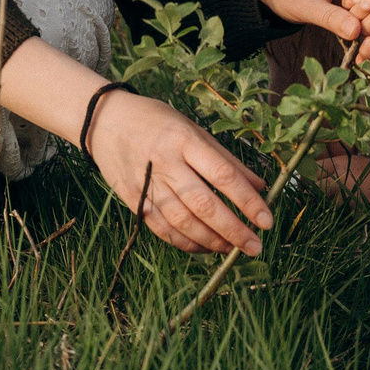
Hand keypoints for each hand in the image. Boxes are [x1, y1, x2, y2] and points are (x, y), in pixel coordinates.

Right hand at [87, 91, 272, 254]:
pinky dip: (185, 243)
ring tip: (232, 249)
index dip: (248, 201)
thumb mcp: (193, 129)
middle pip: (204, 205)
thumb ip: (226, 159)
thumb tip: (260, 186)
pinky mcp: (133, 199)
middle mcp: (165, 163)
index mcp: (184, 140)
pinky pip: (162, 229)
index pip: (223, 176)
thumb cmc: (156, 122)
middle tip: (255, 246)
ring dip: (211, 240)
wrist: (103, 121)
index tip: (266, 220)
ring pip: (183, 222)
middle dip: (233, 230)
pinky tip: (204, 247)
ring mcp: (146, 183)